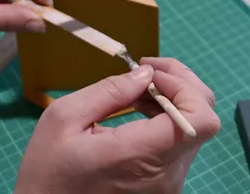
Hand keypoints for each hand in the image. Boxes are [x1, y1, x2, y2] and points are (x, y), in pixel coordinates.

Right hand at [15, 58, 220, 193]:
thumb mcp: (64, 119)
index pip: (201, 119)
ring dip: (174, 99)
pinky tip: (142, 108)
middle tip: (148, 68)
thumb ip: (110, 90)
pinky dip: (169, 119)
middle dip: (180, 83)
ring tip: (140, 87)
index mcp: (141, 156)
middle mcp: (166, 174)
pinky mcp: (165, 186)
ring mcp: (168, 184)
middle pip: (201, 119)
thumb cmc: (48, 171)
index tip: (152, 74)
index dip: (186, 87)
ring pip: (193, 129)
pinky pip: (181, 143)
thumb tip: (146, 73)